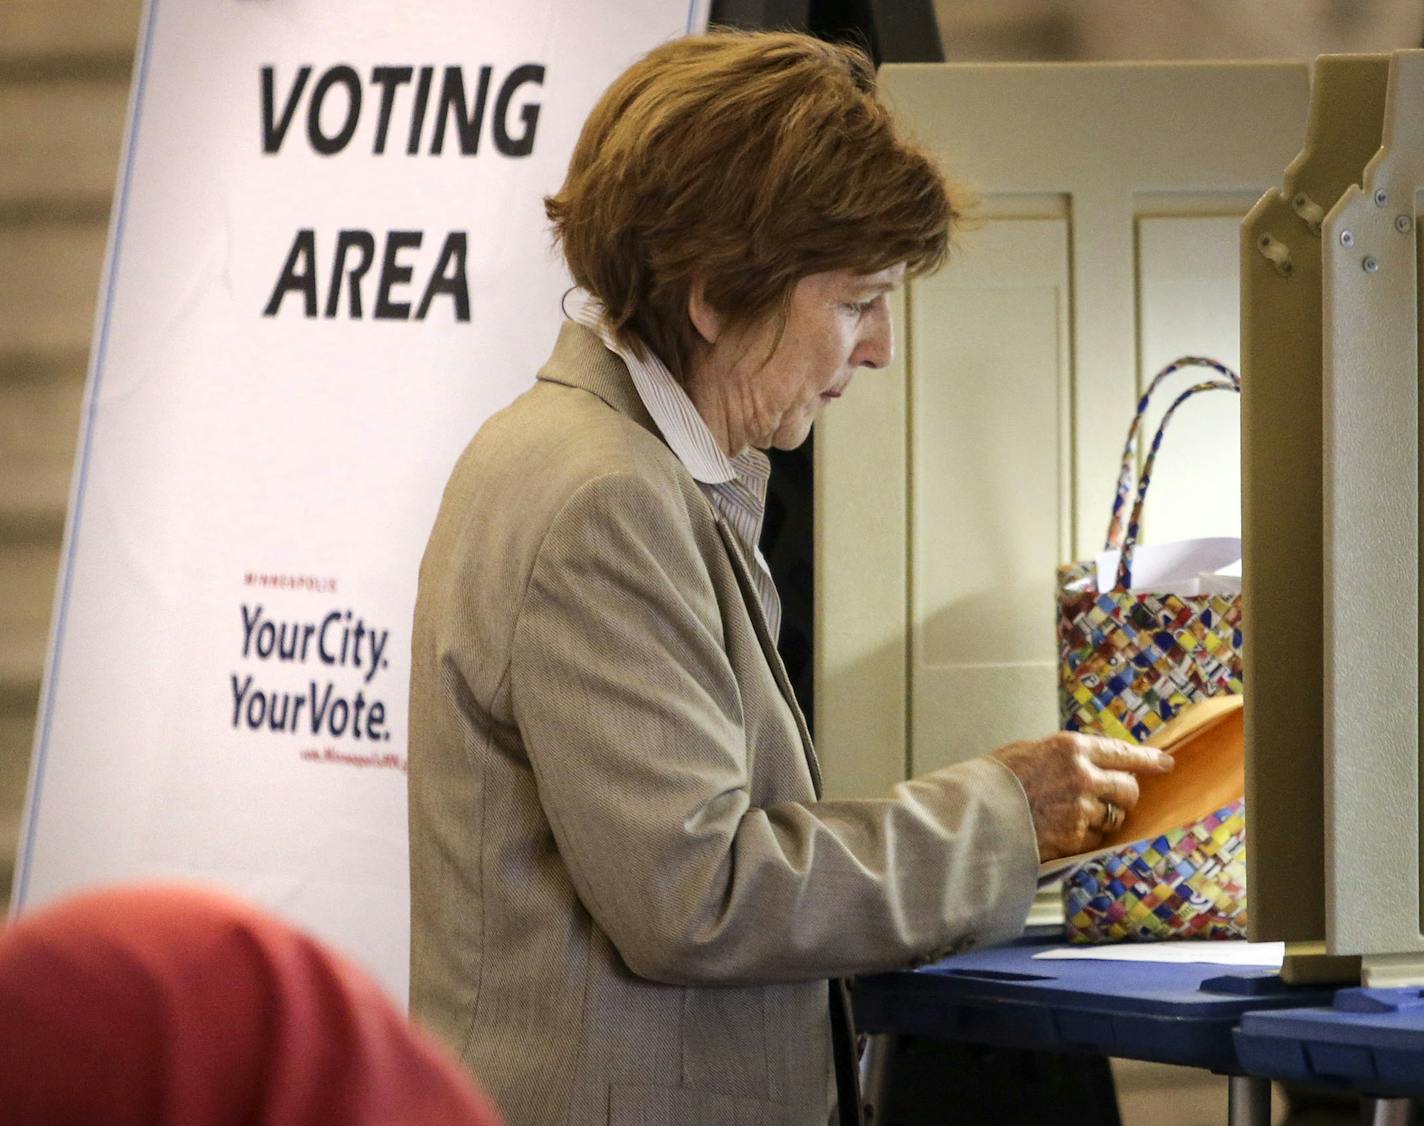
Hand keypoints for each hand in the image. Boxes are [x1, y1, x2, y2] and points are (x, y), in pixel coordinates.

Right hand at [991, 732, 1173, 861]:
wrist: (976, 812)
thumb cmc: (997, 779)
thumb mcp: (1032, 751)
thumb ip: (1065, 756)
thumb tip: (1091, 762)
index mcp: (1071, 747)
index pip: (1123, 752)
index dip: (1149, 759)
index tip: (1165, 763)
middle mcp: (1082, 775)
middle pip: (1128, 789)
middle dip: (1125, 796)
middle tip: (1115, 799)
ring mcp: (1080, 808)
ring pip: (1114, 817)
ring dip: (1103, 819)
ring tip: (1074, 816)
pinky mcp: (1074, 837)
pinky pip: (1095, 839)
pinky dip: (1085, 838)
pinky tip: (1062, 831)